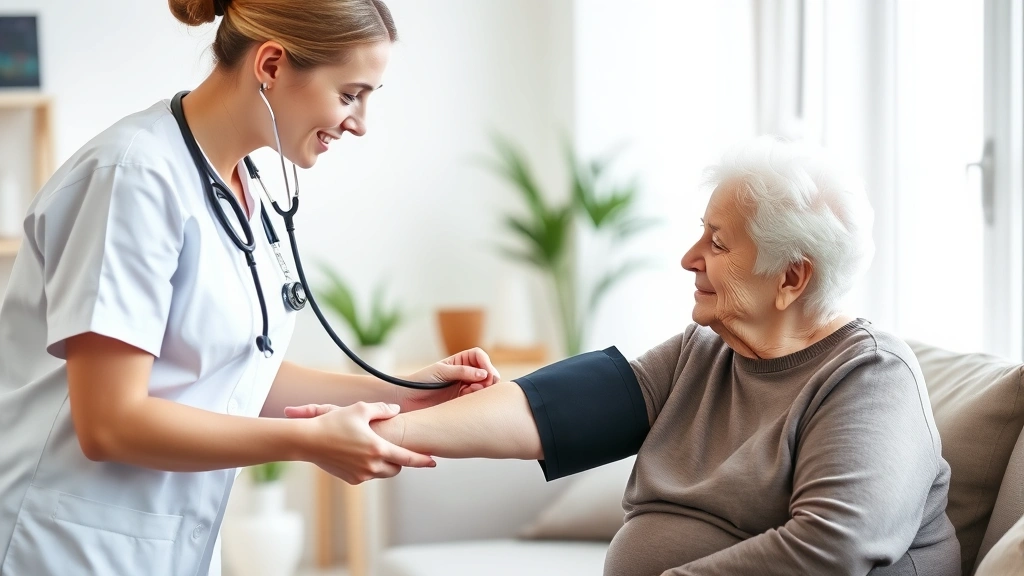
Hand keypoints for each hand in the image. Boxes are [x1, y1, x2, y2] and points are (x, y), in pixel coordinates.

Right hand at [284, 402, 433, 483]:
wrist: (307, 440)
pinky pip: (368, 475)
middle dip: (400, 461)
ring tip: (377, 450)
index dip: (422, 460)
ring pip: (383, 472)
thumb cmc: (334, 422)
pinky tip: (360, 454)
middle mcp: (372, 465)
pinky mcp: (351, 479)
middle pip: (397, 468)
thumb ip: (382, 409)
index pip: (408, 458)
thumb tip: (396, 410)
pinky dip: (370, 467)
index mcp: (378, 448)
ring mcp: (361, 475)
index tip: (434, 462)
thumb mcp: (360, 409)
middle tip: (397, 449)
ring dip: (385, 464)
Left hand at [399, 348, 500, 411]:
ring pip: (484, 385)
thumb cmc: (421, 381)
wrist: (408, 398)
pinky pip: (476, 398)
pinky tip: (468, 398)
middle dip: (489, 377)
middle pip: (485, 370)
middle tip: (485, 384)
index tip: (487, 373)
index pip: (479, 356)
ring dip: (483, 388)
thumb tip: (484, 374)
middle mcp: (464, 373)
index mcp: (459, 361)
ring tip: (473, 391)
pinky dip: (476, 397)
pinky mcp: (462, 400)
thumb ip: (462, 371)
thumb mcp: (442, 371)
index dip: (485, 363)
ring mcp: (464, 386)